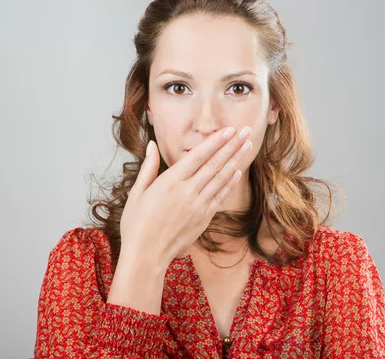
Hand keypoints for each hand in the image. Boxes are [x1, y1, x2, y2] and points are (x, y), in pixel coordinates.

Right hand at [118, 126, 252, 272]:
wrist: (146, 256)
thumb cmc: (137, 224)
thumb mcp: (137, 192)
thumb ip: (148, 167)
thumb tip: (151, 144)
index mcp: (169, 182)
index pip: (198, 156)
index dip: (215, 141)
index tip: (229, 130)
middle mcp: (187, 192)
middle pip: (214, 163)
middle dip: (231, 145)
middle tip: (246, 130)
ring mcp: (198, 206)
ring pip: (221, 178)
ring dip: (236, 160)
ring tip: (247, 145)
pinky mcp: (204, 218)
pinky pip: (220, 196)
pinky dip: (230, 183)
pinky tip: (237, 171)